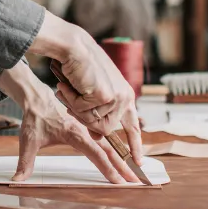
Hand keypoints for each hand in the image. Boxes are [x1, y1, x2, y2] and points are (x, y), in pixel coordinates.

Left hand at [0, 62, 140, 184]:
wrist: (37, 97)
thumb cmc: (34, 118)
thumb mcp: (27, 141)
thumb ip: (24, 163)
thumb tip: (16, 182)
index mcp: (74, 134)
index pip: (95, 154)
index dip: (108, 169)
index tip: (119, 182)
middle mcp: (85, 131)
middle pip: (109, 150)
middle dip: (123, 166)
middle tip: (137, 181)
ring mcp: (87, 128)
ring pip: (109, 145)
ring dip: (122, 159)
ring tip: (135, 173)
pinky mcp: (87, 128)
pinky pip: (105, 140)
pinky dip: (116, 150)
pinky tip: (125, 159)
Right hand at [27, 14, 143, 164]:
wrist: (73, 46)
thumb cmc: (79, 66)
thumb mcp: (91, 92)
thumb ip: (97, 112)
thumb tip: (98, 135)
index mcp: (124, 95)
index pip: (133, 125)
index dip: (135, 144)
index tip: (138, 161)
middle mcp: (124, 97)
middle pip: (106, 129)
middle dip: (85, 119)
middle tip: (72, 101)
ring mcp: (116, 97)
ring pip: (93, 123)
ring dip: (75, 108)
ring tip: (70, 87)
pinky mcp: (105, 96)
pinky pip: (84, 113)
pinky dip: (72, 100)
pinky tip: (70, 85)